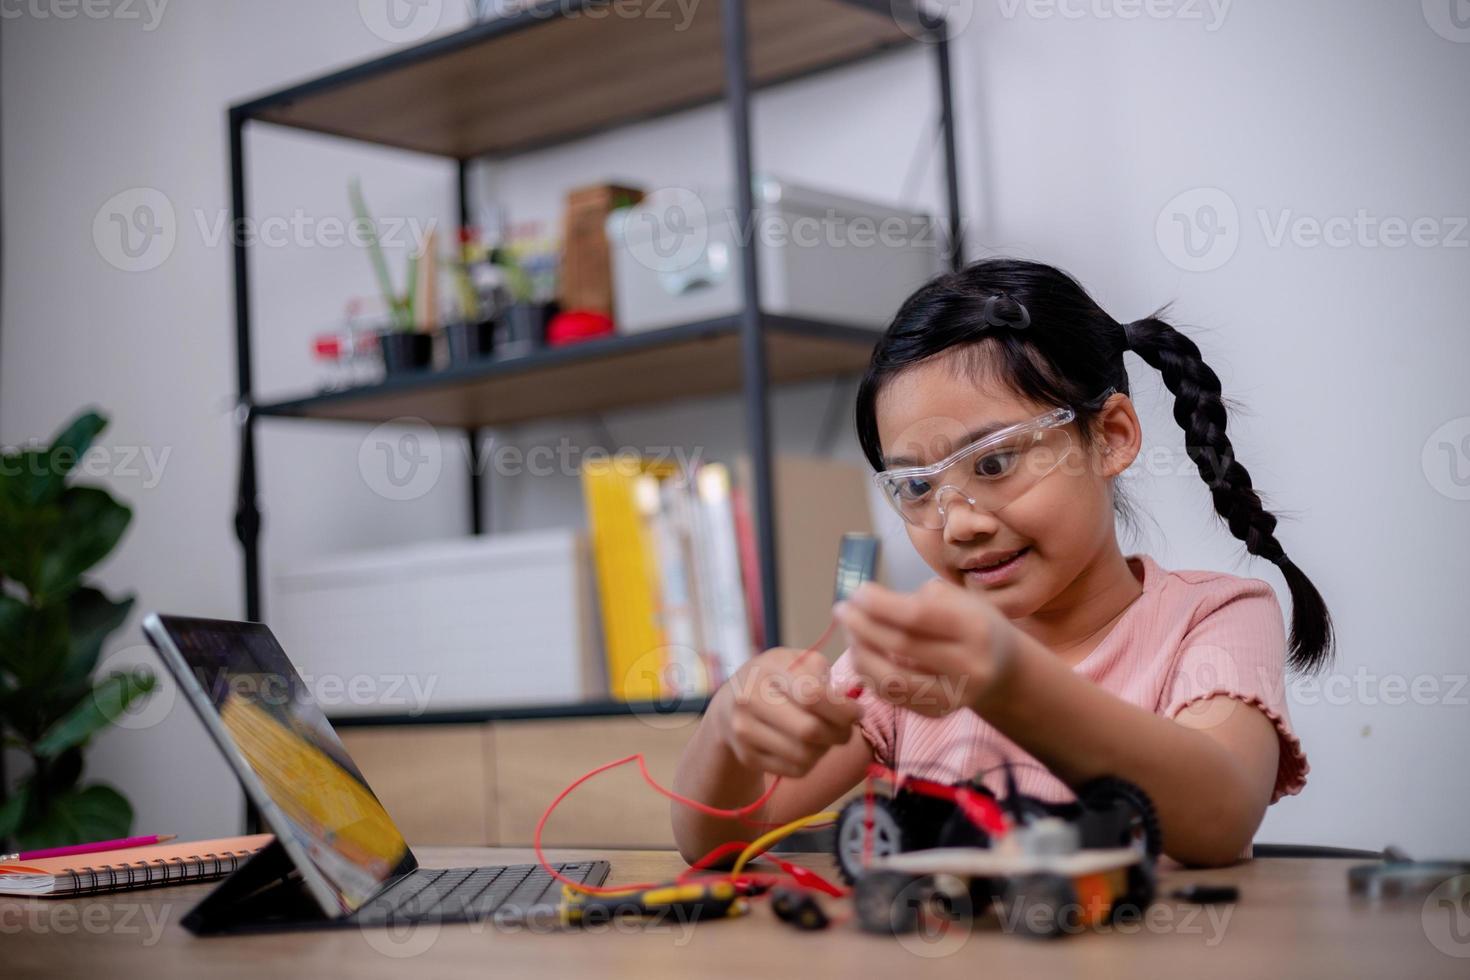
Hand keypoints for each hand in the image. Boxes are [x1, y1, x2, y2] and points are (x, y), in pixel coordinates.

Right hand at [714, 647, 862, 777]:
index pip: (812, 694)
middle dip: (839, 733)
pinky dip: (810, 763)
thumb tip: (849, 700)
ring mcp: (744, 731)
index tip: (856, 712)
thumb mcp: (793, 661)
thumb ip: (820, 673)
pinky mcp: (747, 756)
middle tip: (845, 729)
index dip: (842, 709)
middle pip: (809, 730)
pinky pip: (795, 770)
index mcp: (768, 669)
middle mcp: (749, 699)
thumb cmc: (774, 680)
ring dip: (824, 749)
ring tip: (823, 736)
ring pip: (804, 755)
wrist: (729, 705)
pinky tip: (805, 748)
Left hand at [834, 579, 1019, 716]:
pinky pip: (893, 697)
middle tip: (842, 609)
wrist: (1003, 669)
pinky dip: (869, 675)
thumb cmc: (971, 623)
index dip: (880, 604)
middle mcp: (969, 667)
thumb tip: (868, 603)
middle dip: (863, 626)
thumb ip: (919, 600)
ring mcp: (954, 697)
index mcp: (975, 629)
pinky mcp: (938, 714)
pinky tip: (861, 654)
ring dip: (860, 653)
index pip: (917, 616)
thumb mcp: (959, 600)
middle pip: (901, 647)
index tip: (857, 591)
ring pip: (892, 680)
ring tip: (849, 633)